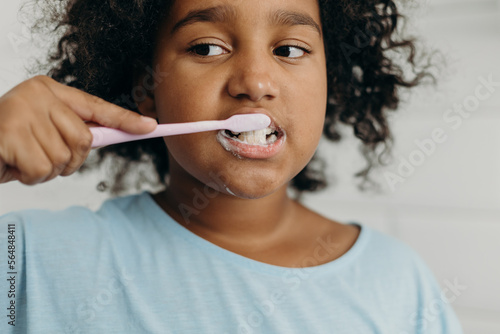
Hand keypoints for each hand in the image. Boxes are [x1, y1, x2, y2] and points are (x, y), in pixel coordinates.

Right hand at [0, 75, 156, 184]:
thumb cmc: (9, 142)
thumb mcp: (43, 131)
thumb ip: (72, 131)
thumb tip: (112, 136)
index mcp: (50, 91)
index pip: (97, 106)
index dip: (125, 119)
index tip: (152, 127)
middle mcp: (39, 95)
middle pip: (84, 140)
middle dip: (69, 160)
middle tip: (43, 158)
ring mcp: (23, 110)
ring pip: (63, 159)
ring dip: (45, 171)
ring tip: (22, 160)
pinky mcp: (9, 131)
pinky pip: (42, 170)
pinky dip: (29, 177)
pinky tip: (11, 165)